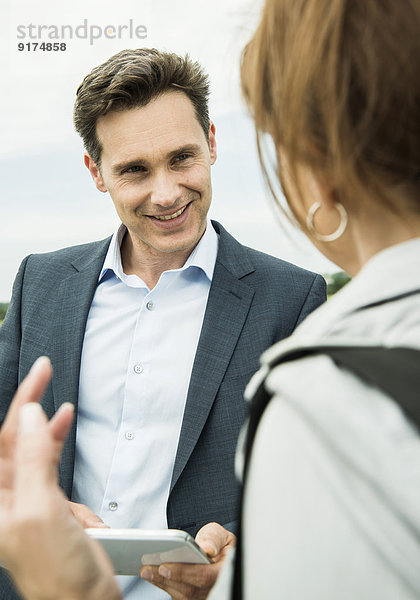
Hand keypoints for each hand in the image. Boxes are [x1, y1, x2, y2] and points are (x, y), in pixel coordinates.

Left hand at [0, 357, 120, 599]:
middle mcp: (8, 498)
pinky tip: (64, 431)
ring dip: (46, 424)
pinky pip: (51, 466)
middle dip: (29, 405)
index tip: (38, 374)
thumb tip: (28, 416)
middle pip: (14, 439)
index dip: (19, 403)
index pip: (2, 439)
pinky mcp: (51, 505)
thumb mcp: (40, 511)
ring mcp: (30, 500)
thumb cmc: (56, 573)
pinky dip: (59, 446)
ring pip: (33, 449)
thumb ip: (32, 460)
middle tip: (44, 372)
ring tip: (59, 402)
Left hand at [140, 522, 235, 599]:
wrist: (220, 554)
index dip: (183, 572)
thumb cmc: (220, 544)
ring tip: (145, 569)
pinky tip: (151, 574)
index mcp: (224, 572)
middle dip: (166, 577)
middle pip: (188, 588)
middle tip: (147, 568)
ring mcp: (202, 596)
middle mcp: (213, 589)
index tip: (164, 567)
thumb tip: (205, 548)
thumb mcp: (222, 535)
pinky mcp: (193, 598)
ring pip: (180, 594)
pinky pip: (177, 594)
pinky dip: (163, 584)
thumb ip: (214, 538)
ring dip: (161, 582)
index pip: (203, 576)